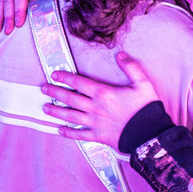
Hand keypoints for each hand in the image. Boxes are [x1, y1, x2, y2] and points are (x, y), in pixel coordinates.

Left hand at [41, 52, 159, 147]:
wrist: (149, 134)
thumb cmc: (146, 108)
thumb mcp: (142, 83)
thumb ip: (131, 67)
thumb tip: (120, 54)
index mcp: (104, 93)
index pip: (80, 83)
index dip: (65, 78)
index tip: (54, 74)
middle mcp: (95, 108)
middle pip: (70, 98)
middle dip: (55, 92)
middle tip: (43, 89)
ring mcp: (95, 123)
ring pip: (70, 116)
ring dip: (56, 111)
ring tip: (45, 108)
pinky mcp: (98, 136)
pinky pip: (80, 135)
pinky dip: (69, 133)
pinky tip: (60, 130)